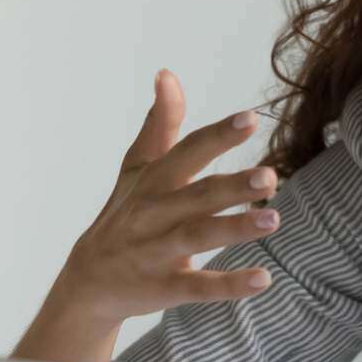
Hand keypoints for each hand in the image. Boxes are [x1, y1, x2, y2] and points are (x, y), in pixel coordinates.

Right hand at [48, 70, 281, 326]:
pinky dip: (229, 285)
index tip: (251, 118)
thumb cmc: (124, 214)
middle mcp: (154, 214)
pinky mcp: (164, 288)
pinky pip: (198, 287)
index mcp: (154, 181)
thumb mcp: (137, 169)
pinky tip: (264, 279)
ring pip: (197, 237)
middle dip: (232, 186)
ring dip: (234, 229)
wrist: (87, 283)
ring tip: (274, 219)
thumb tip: (167, 74)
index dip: (218, 136)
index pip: (187, 153)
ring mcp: (157, 252)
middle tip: (271, 176)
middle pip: (197, 196)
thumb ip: (160, 124)